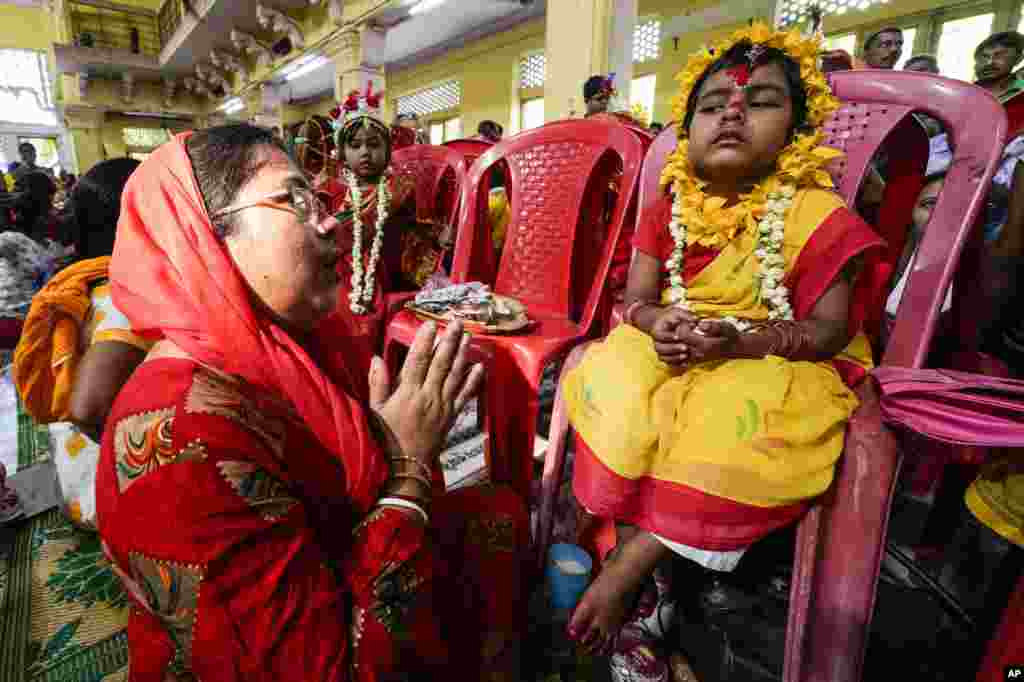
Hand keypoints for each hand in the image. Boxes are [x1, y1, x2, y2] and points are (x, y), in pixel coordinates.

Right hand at [368, 321, 483, 465]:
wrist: (406, 466)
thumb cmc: (385, 437)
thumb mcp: (375, 410)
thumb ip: (378, 383)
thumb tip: (377, 358)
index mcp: (408, 392)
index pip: (418, 360)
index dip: (425, 341)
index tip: (430, 324)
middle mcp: (428, 395)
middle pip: (441, 363)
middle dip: (450, 341)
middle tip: (457, 322)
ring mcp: (443, 405)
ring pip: (455, 375)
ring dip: (463, 354)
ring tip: (469, 336)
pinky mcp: (452, 416)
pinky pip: (465, 395)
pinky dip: (473, 381)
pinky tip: (479, 367)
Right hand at [649, 306, 695, 365]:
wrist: (666, 325)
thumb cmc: (672, 318)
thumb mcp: (677, 313)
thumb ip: (686, 316)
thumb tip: (694, 321)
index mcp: (656, 331)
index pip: (659, 335)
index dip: (668, 337)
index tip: (678, 337)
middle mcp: (656, 342)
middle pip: (660, 348)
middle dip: (673, 348)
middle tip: (685, 347)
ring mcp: (660, 351)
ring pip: (663, 357)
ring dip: (674, 357)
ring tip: (686, 355)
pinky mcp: (665, 357)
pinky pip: (669, 363)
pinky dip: (677, 364)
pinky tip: (686, 363)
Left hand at [673, 318, 740, 363]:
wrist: (734, 348)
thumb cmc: (730, 335)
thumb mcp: (726, 327)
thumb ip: (713, 325)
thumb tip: (700, 324)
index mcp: (704, 344)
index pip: (682, 335)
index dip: (683, 326)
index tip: (691, 322)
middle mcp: (698, 353)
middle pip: (677, 342)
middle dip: (679, 332)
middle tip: (688, 326)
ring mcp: (695, 358)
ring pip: (677, 350)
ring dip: (679, 340)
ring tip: (688, 333)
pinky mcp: (694, 360)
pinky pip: (680, 356)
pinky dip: (679, 348)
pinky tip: (688, 340)